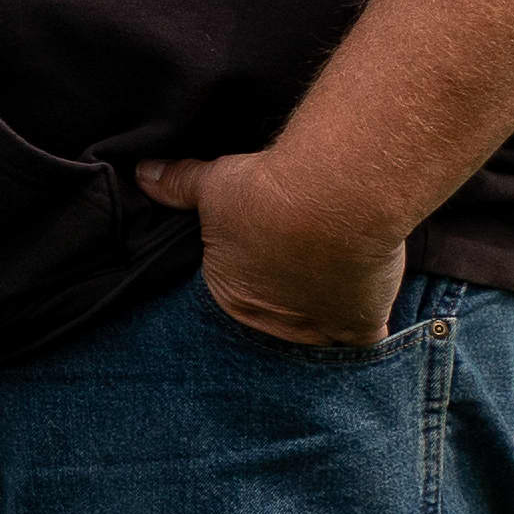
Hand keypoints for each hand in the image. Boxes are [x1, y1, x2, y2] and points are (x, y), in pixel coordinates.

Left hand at [128, 152, 404, 350]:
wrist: (327, 202)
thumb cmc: (265, 192)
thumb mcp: (212, 184)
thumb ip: (178, 184)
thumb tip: (142, 173)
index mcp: (232, 293)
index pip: (244, 291)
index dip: (265, 268)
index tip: (282, 247)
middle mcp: (270, 321)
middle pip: (285, 313)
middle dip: (297, 291)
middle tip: (316, 259)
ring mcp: (316, 329)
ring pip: (325, 329)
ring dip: (334, 306)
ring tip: (345, 275)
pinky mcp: (358, 326)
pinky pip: (365, 340)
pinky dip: (369, 329)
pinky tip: (371, 310)